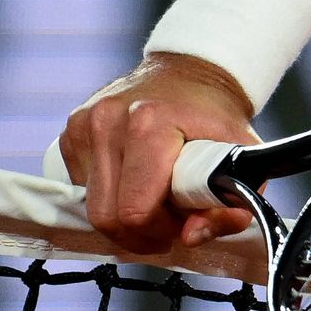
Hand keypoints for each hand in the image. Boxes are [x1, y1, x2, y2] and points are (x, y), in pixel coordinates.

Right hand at [57, 55, 258, 254]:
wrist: (192, 72)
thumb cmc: (216, 117)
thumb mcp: (240, 158)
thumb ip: (228, 205)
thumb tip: (190, 238)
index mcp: (150, 122)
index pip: (137, 209)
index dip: (162, 230)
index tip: (183, 224)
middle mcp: (108, 120)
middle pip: (107, 216)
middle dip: (140, 233)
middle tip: (168, 224)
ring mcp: (84, 124)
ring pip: (91, 208)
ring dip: (124, 218)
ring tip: (155, 200)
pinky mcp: (71, 132)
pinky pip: (82, 189)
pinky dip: (109, 197)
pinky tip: (134, 183)